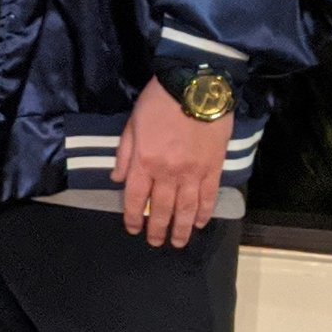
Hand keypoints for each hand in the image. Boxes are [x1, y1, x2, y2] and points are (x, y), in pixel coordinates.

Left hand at [112, 77, 231, 248]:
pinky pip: (209, 197)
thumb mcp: (132, 124)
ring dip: (183, 229)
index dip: (133, 217)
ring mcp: (193, 173)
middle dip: (158, 229)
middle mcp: (168, 173)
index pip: (136, 198)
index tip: (133, 229)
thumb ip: (125, 154)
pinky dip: (205, 213)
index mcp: (145, 161)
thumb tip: (118, 179)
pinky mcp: (213, 169)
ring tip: (179, 242)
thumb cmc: (158, 102)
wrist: (195, 88)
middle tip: (156, 242)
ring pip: (187, 210)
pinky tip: (201, 223)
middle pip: (162, 208)